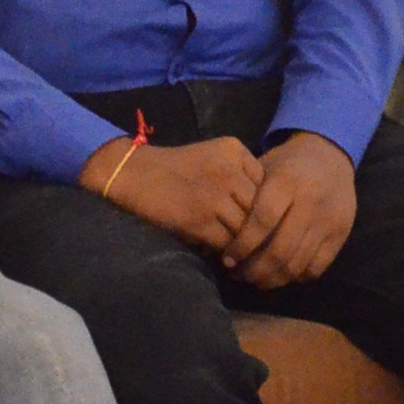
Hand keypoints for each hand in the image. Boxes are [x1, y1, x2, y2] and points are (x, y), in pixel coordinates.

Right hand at [84, 133, 261, 252]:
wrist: (134, 174)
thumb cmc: (176, 168)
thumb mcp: (214, 156)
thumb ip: (242, 173)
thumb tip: (270, 210)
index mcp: (234, 150)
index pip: (267, 184)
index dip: (264, 205)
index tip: (258, 217)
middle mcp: (229, 170)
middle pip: (259, 208)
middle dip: (256, 226)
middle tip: (256, 242)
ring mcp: (215, 195)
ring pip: (245, 228)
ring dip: (242, 242)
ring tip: (241, 251)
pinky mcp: (200, 219)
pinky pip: (226, 242)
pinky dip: (226, 250)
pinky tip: (222, 252)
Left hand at [220, 134, 357, 289]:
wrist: (330, 155)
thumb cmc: (287, 165)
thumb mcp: (264, 169)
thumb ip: (246, 199)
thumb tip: (219, 237)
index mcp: (287, 181)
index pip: (262, 222)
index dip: (242, 245)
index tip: (227, 259)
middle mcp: (311, 202)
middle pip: (280, 250)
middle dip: (255, 270)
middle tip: (239, 275)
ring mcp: (328, 221)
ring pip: (297, 264)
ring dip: (273, 279)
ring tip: (256, 279)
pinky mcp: (341, 235)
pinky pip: (316, 268)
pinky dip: (296, 277)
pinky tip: (281, 274)